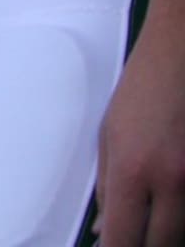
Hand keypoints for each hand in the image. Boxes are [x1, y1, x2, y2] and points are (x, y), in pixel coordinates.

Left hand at [95, 20, 184, 246]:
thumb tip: (104, 230)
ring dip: (166, 234)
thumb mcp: (109, 133)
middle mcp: (169, 182)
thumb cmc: (141, 88)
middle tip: (131, 234)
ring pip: (181, 234)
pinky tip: (170, 209)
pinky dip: (182, 218)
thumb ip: (106, 185)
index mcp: (131, 170)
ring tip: (149, 216)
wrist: (182, 53)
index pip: (121, 239)